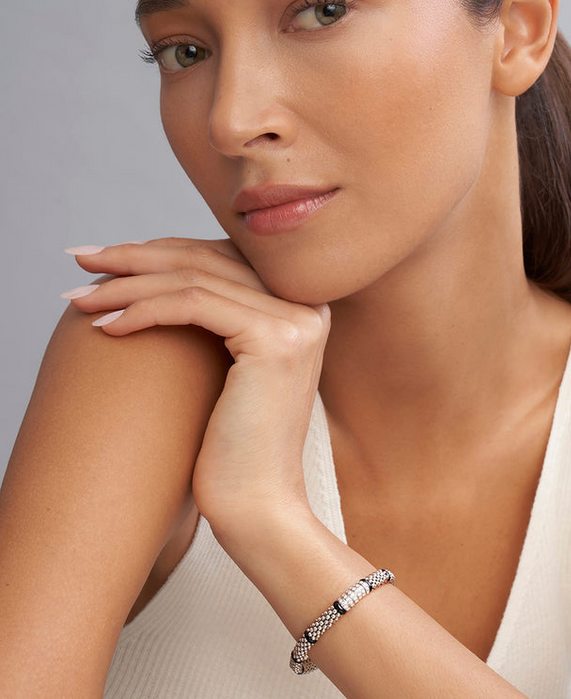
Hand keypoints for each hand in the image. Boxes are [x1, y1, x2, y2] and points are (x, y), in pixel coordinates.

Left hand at [64, 237, 330, 533]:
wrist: (257, 504)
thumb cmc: (233, 446)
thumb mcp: (227, 368)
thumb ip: (218, 319)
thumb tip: (154, 277)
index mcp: (300, 307)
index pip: (223, 256)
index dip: (161, 251)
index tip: (108, 260)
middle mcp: (307, 306)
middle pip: (208, 258)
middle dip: (135, 257)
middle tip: (81, 261)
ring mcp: (296, 321)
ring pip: (195, 278)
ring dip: (127, 284)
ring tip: (79, 299)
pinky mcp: (275, 342)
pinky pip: (194, 305)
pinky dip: (143, 310)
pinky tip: (107, 328)